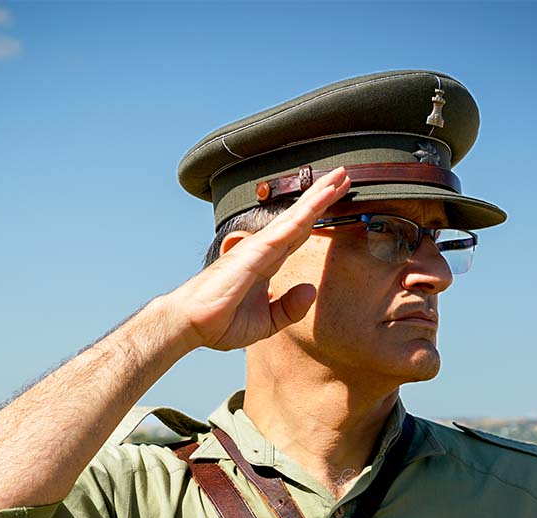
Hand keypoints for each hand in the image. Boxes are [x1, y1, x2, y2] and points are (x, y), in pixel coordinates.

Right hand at [167, 167, 351, 351]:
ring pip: (297, 216)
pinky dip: (307, 210)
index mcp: (267, 264)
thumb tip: (311, 290)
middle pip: (301, 218)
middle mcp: (264, 250)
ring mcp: (260, 247)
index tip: (335, 201)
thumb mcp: (266, 323)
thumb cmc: (221, 322)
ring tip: (340, 175)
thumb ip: (289, 308)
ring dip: (319, 195)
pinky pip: (288, 227)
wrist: (192, 323)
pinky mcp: (256, 251)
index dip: (317, 217)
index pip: (298, 235)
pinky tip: (323, 196)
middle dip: (322, 197)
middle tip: (344, 175)